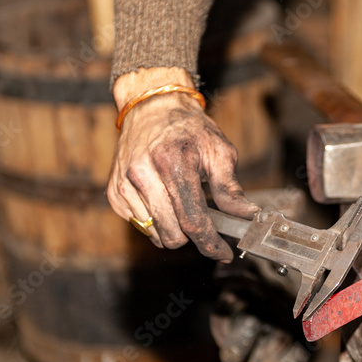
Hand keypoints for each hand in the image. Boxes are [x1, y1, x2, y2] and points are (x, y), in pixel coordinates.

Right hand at [109, 67, 258, 259]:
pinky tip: (164, 199)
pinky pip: (141, 226)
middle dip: (194, 235)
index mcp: (172, 162)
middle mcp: (142, 174)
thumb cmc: (189, 129)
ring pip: (156, 234)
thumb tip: (247, 216)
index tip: (224, 253)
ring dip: (175, 228)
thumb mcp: (219, 151)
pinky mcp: (113, 193)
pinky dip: (157, 221)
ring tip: (182, 202)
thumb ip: (230, 188)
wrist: (152, 108)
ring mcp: (123, 185)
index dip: (210, 243)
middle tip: (205, 218)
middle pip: (173, 233)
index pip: (192, 219)